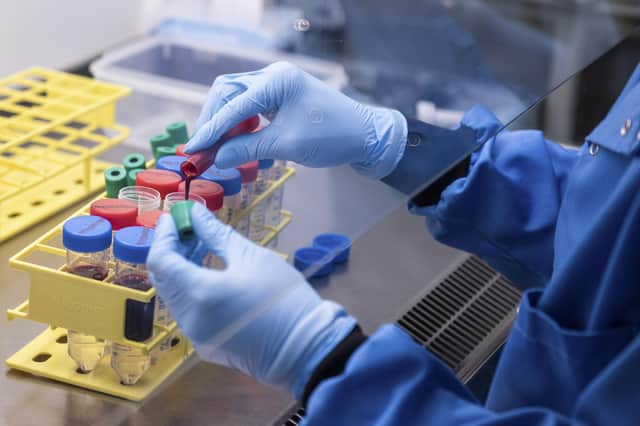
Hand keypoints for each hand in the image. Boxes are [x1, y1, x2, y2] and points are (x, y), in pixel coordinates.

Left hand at [147, 204, 355, 397]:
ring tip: (203, 248)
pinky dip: (191, 288)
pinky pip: (188, 311)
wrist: (306, 347)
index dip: (164, 235)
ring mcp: (196, 335)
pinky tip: (211, 274)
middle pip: (163, 278)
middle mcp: (189, 317)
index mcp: (199, 292)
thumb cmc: (283, 298)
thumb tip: (196, 214)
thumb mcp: (253, 257)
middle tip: (191, 229)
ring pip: (174, 295)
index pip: (161, 260)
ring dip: (181, 269)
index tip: (176, 217)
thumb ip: (217, 235)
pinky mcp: (206, 345)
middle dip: (172, 250)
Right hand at [186, 61, 407, 178]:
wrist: (366, 136)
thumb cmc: (333, 137)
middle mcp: (274, 75)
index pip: (232, 104)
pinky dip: (241, 126)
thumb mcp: (287, 145)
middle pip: (227, 93)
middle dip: (213, 121)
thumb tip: (216, 158)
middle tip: (202, 149)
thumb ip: (248, 149)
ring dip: (225, 124)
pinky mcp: (281, 97)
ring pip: (236, 99)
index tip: (193, 150)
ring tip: (217, 150)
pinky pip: (251, 107)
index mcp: (277, 80)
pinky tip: (240, 146)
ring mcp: (277, 84)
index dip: (210, 129)